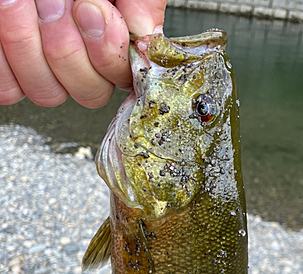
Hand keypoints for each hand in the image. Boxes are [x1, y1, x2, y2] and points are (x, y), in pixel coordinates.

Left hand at [0, 0, 166, 107]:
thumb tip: (146, 33)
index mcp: (111, 39)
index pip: (121, 77)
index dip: (107, 53)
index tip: (92, 8)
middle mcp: (82, 59)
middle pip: (88, 92)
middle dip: (68, 47)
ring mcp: (43, 68)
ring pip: (47, 93)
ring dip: (31, 43)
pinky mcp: (9, 68)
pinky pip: (8, 89)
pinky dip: (4, 55)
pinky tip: (8, 15)